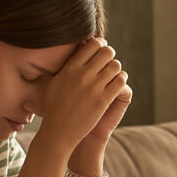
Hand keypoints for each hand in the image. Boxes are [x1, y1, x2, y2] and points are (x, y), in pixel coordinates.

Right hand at [38, 38, 127, 152]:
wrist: (58, 132)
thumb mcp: (55, 81)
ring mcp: (94, 87)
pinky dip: (121, 80)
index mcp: (70, 67)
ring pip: (116, 66)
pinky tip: (116, 84)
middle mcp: (82, 74)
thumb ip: (67, 65)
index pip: (93, 44)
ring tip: (112, 75)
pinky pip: (120, 82)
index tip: (100, 51)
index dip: (100, 45)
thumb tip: (77, 49)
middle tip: (108, 63)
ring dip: (116, 69)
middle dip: (110, 56)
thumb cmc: (54, 107)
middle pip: (107, 52)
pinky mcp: (103, 100)